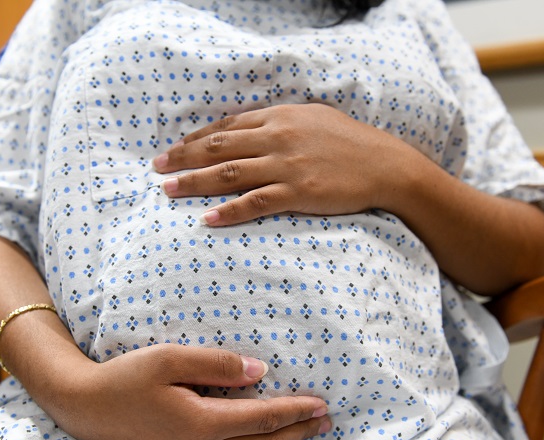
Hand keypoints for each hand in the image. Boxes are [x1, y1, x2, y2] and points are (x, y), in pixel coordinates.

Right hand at [52, 344, 329, 439]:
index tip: (321, 403)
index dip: (295, 411)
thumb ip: (217, 364)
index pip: (263, 419)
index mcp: (201, 423)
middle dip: (300, 433)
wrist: (86, 410)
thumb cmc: (126, 378)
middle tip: (327, 421)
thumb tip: (260, 371)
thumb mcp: (169, 358)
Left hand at [153, 103, 416, 225]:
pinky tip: (208, 219)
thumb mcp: (313, 119)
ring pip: (229, 173)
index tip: (175, 149)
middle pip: (218, 146)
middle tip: (157, 167)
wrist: (386, 165)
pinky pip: (255, 202)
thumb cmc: (351, 142)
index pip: (227, 125)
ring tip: (168, 190)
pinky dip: (229, 211)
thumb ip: (280, 122)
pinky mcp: (298, 191)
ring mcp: (286, 165)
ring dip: (194, 182)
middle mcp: (277, 136)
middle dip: (183, 157)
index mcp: (279, 116)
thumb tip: (251, 128)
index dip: (196, 138)